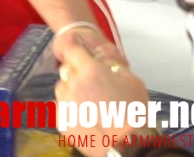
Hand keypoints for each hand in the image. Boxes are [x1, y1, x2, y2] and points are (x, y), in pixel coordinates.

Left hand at [54, 32, 147, 154]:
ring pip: (62, 89)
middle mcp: (73, 83)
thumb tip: (104, 63)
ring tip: (90, 103)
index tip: (74, 48)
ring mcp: (65, 102)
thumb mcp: (132, 81)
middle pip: (66, 70)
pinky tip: (85, 115)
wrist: (126, 144)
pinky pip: (61, 107)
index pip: (72, 49)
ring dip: (71, 91)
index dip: (73, 48)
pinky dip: (69, 109)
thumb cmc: (132, 114)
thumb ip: (113, 67)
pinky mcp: (62, 119)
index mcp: (90, 71)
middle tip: (91, 84)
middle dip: (75, 73)